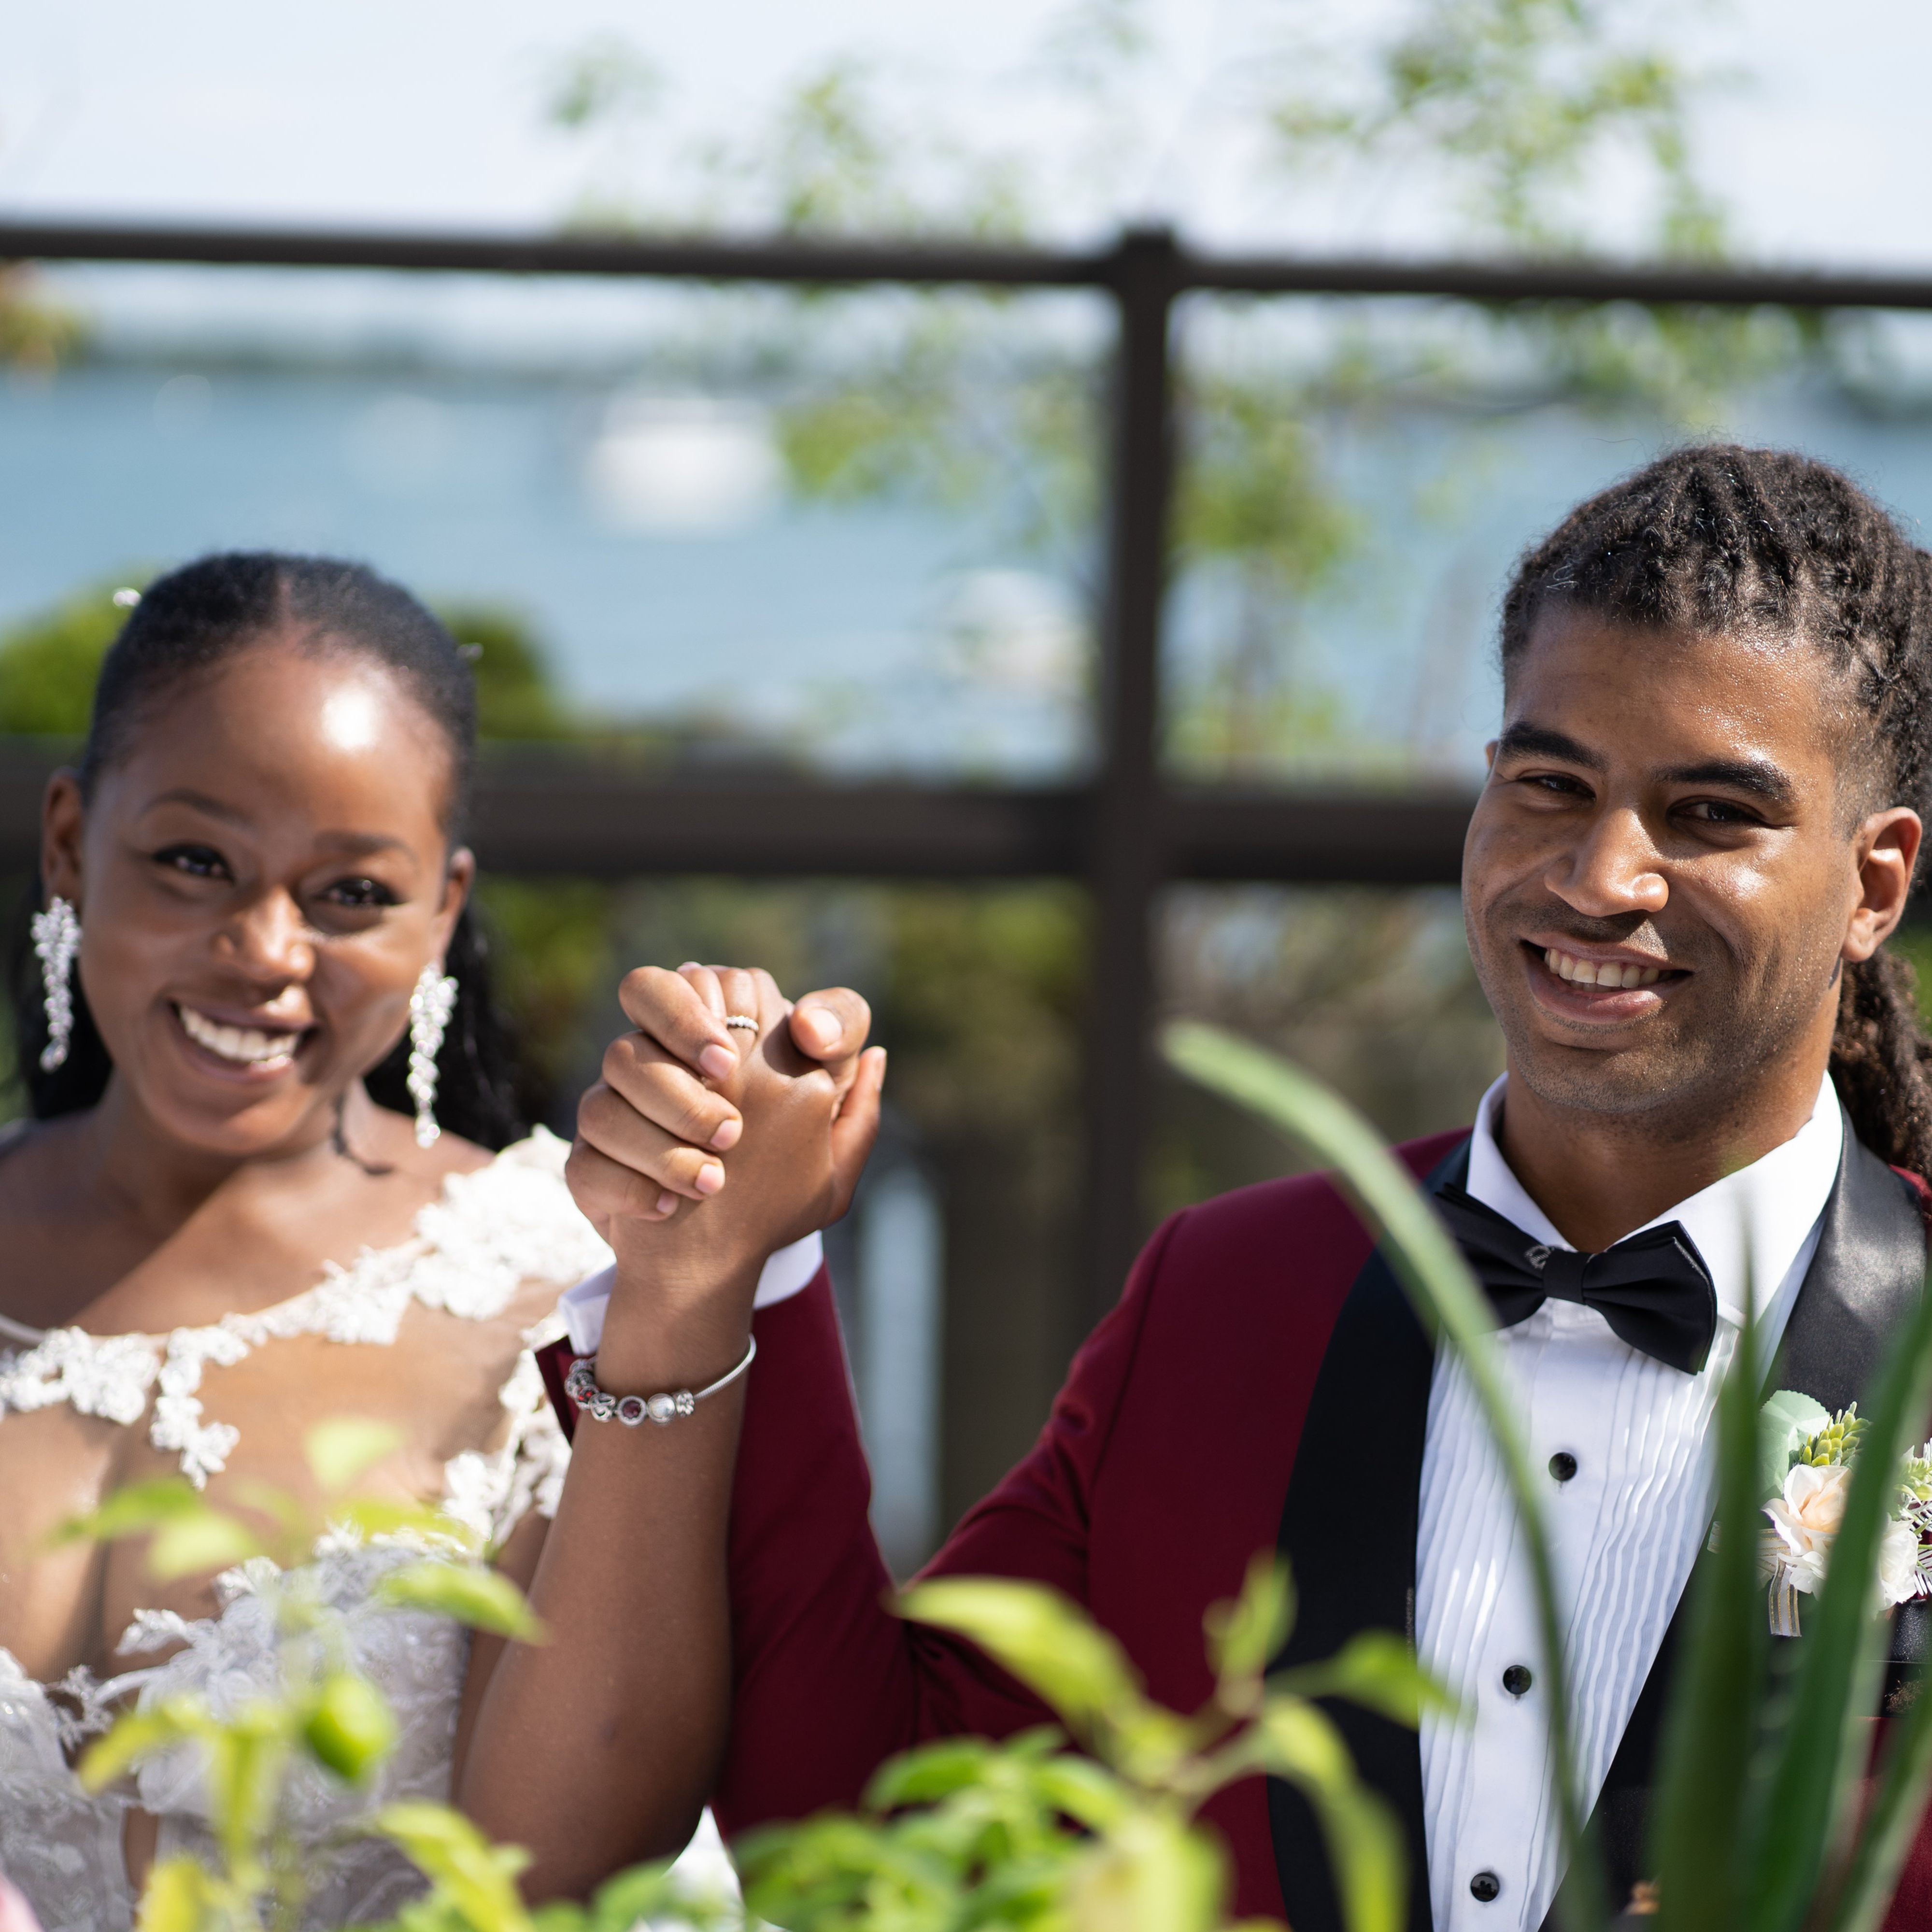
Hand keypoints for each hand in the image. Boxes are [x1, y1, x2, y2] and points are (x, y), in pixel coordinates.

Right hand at [567, 963, 884, 1276]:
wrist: (709, 1274)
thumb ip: (855, 1105)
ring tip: (713, 1176)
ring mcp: (613, 1110)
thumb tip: (876, 1054)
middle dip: (682, 1029)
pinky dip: (630, 1183)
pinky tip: (667, 1210)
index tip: (733, 1060)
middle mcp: (658, 1065)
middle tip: (724, 1081)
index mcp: (719, 1050)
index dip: (714, 1001)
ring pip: (615, 1063)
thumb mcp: (831, 1163)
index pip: (708, 979)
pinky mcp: (586, 1165)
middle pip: (645, 992)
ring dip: (666, 1114)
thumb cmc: (775, 1203)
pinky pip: (587, 1155)